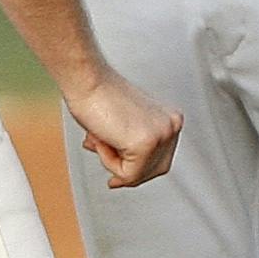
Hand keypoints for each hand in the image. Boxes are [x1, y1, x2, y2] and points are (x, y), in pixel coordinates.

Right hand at [64, 67, 181, 188]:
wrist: (87, 80)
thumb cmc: (99, 96)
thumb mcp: (126, 126)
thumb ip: (132, 146)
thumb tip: (123, 174)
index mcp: (170, 119)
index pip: (161, 158)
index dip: (138, 170)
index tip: (119, 177)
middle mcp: (171, 126)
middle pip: (155, 170)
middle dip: (127, 170)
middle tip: (107, 162)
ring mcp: (162, 134)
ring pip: (138, 174)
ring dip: (112, 161)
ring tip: (101, 137)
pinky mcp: (146, 143)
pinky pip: (127, 173)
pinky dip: (107, 161)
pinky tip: (102, 138)